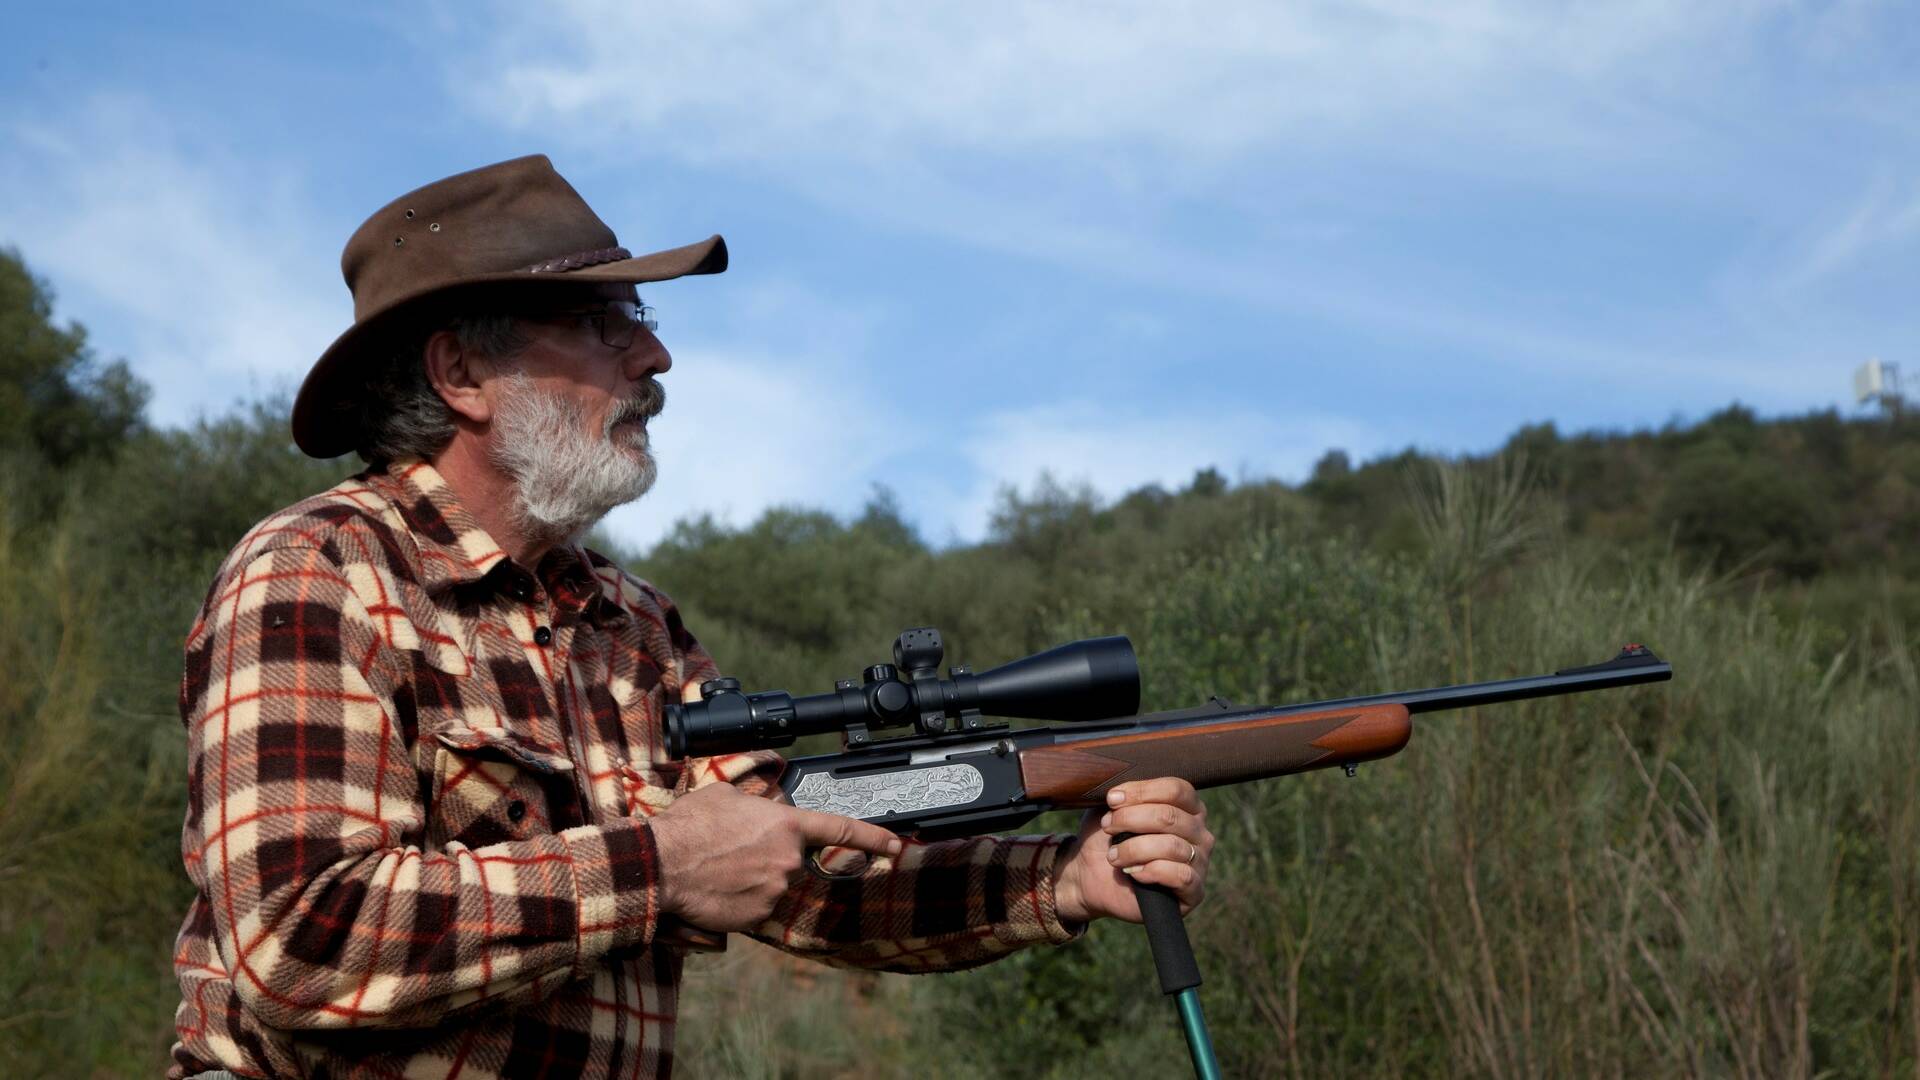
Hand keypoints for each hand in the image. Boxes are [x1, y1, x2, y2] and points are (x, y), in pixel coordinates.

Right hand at [648, 783, 903, 932]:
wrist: (661, 865)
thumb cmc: (690, 827)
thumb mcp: (726, 794)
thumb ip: (755, 800)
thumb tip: (761, 802)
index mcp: (787, 826)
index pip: (841, 829)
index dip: (874, 837)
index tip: (896, 845)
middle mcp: (789, 860)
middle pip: (790, 860)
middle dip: (768, 856)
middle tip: (733, 850)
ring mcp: (775, 891)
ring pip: (772, 884)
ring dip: (752, 878)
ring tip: (718, 867)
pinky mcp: (757, 917)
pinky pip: (756, 907)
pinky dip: (740, 900)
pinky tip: (717, 889)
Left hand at [1052, 778, 1212, 924]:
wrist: (1095, 877)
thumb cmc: (1109, 838)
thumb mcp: (1111, 809)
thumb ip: (1123, 793)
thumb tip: (1122, 788)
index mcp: (1187, 806)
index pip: (1176, 789)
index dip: (1141, 792)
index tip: (1111, 799)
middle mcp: (1199, 831)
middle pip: (1170, 816)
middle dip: (1130, 820)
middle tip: (1107, 827)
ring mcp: (1200, 861)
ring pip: (1172, 846)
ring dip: (1133, 849)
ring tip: (1113, 855)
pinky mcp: (1194, 891)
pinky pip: (1180, 875)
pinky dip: (1151, 871)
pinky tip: (1133, 872)